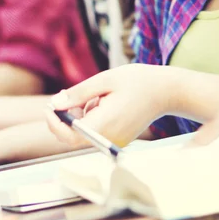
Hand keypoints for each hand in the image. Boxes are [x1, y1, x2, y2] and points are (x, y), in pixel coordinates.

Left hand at [46, 64, 175, 147]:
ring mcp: (116, 140)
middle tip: (72, 94)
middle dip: (69, 115)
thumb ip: (79, 93)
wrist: (168, 90)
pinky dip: (95, 117)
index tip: (50, 106)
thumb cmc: (139, 81)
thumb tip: (55, 104)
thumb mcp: (106, 80)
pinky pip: (98, 131)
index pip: (69, 135)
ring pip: (86, 131)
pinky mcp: (120, 138)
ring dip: (84, 113)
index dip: (54, 123)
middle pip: (75, 135)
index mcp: (104, 123)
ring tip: (102, 93)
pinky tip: (110, 101)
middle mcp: (109, 137)